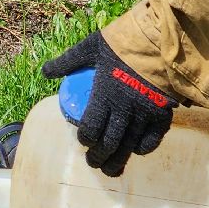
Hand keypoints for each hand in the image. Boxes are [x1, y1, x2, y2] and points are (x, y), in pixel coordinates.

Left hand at [42, 31, 176, 175]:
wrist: (161, 37)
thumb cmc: (123, 41)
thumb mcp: (91, 47)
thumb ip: (68, 61)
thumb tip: (46, 71)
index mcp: (104, 95)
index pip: (90, 130)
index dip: (85, 139)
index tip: (83, 139)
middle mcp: (124, 110)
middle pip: (107, 144)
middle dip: (98, 157)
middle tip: (93, 162)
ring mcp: (144, 114)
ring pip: (127, 148)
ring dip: (117, 161)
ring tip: (110, 170)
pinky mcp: (162, 114)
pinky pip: (152, 140)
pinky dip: (142, 149)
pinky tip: (135, 151)